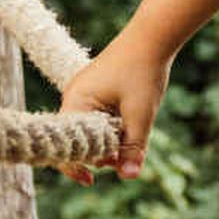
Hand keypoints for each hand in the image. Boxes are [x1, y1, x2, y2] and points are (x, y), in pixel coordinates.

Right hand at [58, 39, 168, 181]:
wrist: (152, 36)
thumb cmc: (143, 72)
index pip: (66, 144)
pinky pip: (99, 118)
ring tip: (133, 126)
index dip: (76, 166)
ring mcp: (84, 93)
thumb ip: (133, 147)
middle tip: (127, 151)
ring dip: (111, 138)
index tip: (90, 182)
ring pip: (92, 130)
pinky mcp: (96, 91)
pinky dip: (113, 125)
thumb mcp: (141, 115)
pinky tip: (131, 118)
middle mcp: (74, 98)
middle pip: (80, 139)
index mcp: (76, 102)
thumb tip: (129, 177)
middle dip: (102, 151)